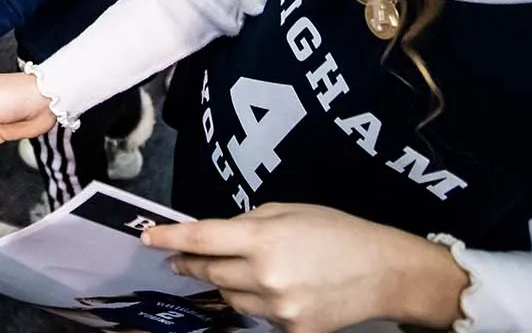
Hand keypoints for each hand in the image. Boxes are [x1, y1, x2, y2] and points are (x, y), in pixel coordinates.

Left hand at [144, 204, 468, 332]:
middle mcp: (265, 275)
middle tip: (182, 258)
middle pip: (210, 272)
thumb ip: (246, 223)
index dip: (169, 239)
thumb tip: (212, 236)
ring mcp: (279, 309)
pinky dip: (257, 302)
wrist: (384, 271)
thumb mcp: (287, 211)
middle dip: (192, 264)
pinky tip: (274, 289)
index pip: (201, 239)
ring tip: (244, 270)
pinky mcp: (293, 332)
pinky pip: (258, 317)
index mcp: (262, 238)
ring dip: (227, 284)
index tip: (146, 238)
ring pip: (230, 297)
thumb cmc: (336, 231)